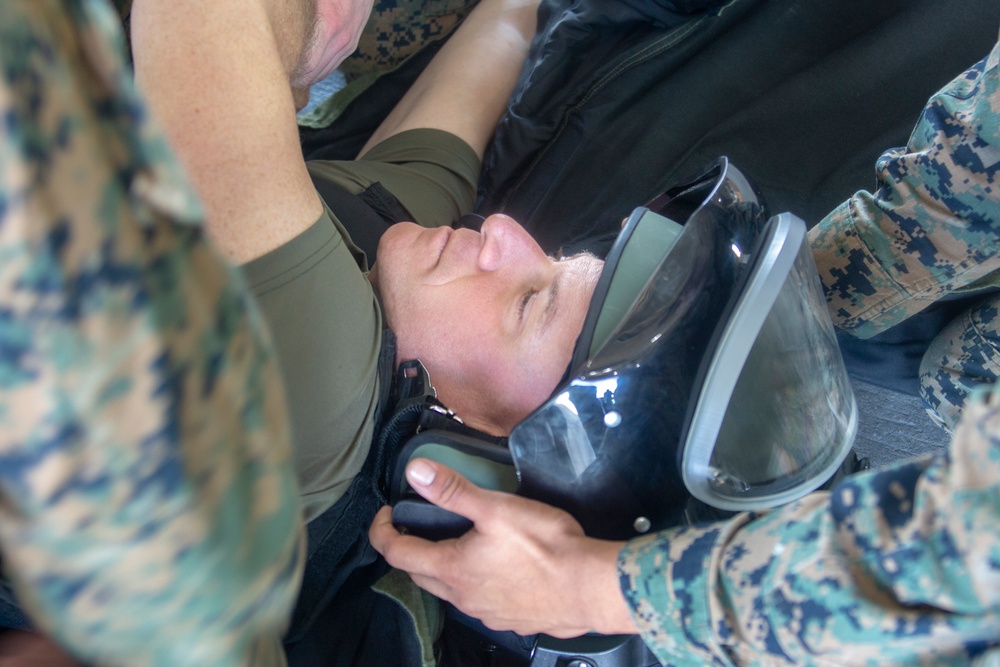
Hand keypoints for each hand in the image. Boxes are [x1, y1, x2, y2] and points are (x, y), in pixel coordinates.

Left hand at [369, 459, 636, 637]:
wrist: (590, 588)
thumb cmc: (546, 546)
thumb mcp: (496, 509)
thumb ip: (453, 490)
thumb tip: (414, 472)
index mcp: (451, 569)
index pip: (396, 553)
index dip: (382, 531)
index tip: (385, 512)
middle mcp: (462, 597)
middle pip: (419, 574)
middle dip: (408, 549)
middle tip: (414, 523)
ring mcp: (485, 613)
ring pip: (448, 590)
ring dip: (440, 567)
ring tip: (454, 541)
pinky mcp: (509, 619)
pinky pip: (476, 601)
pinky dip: (470, 581)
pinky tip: (491, 568)